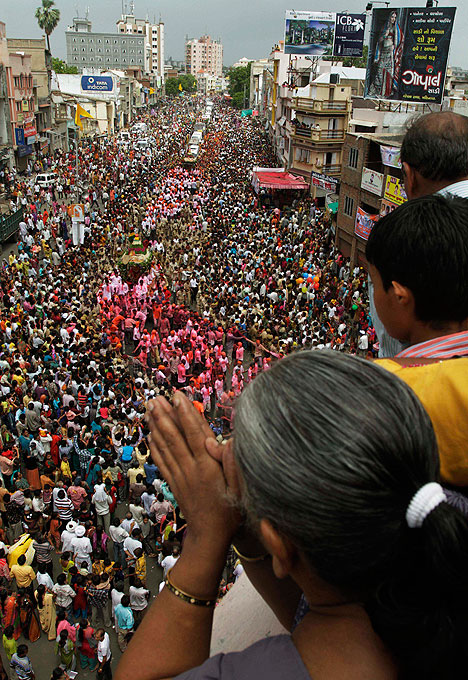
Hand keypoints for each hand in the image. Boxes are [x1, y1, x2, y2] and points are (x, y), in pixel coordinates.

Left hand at [146, 392, 240, 546]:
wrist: (209, 539)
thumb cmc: (230, 513)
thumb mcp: (240, 489)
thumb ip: (233, 464)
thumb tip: (225, 441)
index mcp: (207, 467)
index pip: (195, 434)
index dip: (185, 414)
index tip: (178, 397)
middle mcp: (190, 469)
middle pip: (175, 437)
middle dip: (164, 415)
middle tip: (155, 398)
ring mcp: (179, 477)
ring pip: (165, 447)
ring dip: (156, 427)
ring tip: (149, 410)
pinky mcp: (173, 484)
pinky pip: (161, 462)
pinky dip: (154, 447)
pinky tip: (150, 436)